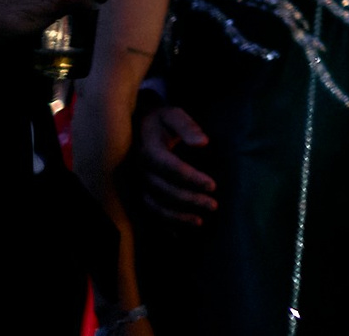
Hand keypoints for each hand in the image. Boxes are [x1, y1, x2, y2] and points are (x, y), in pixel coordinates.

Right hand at [132, 100, 217, 224]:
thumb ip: (188, 127)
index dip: (192, 178)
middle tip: (213, 205)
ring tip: (199, 222)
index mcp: (149, 150)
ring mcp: (136, 184)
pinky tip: (178, 233)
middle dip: (190, 200)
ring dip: (177, 217)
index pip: (171, 168)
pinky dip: (162, 224)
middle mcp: (139, 170)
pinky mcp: (136, 192)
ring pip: (154, 206)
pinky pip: (147, 212)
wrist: (135, 126)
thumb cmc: (159, 120)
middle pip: (165, 190)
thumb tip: (204, 142)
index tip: (213, 186)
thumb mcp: (173, 114)